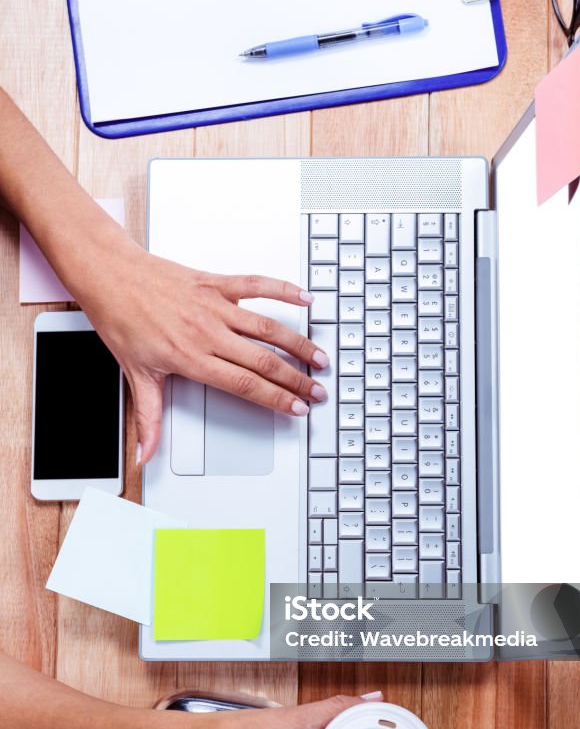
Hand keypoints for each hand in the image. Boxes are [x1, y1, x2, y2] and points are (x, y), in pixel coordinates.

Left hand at [70, 239, 328, 462]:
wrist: (110, 276)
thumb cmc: (122, 319)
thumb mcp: (136, 375)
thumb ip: (148, 419)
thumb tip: (146, 453)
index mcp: (191, 358)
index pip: (245, 384)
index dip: (276, 398)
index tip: (297, 408)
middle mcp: (207, 332)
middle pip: (264, 360)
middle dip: (296, 379)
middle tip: (317, 391)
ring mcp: (214, 306)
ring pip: (267, 327)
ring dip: (298, 343)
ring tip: (319, 357)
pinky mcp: (215, 283)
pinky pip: (255, 285)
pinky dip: (282, 290)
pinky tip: (304, 298)